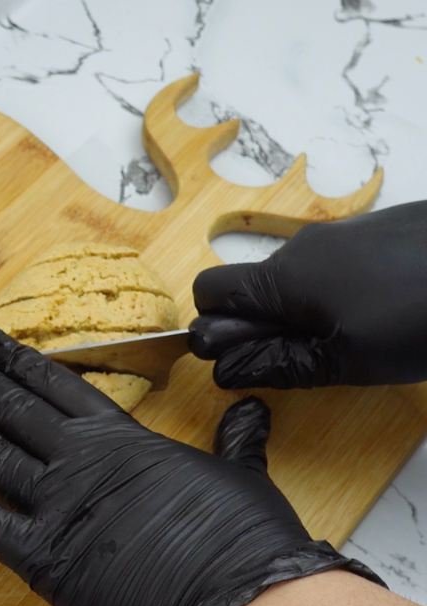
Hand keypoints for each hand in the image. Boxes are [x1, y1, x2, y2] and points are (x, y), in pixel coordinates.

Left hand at [0, 329, 382, 605]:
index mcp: (123, 441)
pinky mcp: (38, 558)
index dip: (21, 362)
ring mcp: (55, 506)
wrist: (242, 601)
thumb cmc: (248, 542)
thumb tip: (249, 411)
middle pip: (13, 407)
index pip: (59, 387)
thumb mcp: (242, 476)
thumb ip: (236, 440)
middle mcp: (79, 462)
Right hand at [189, 200, 426, 388]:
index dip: (217, 328)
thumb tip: (222, 368)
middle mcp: (301, 246)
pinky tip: (394, 309)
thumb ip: (275, 363)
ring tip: (367, 335)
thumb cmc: (419, 317)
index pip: (207, 293)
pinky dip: (348, 290)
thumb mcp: (344, 361)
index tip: (250, 355)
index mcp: (281, 277)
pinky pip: (339, 262)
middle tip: (317, 357)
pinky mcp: (380, 228)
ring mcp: (342, 232)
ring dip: (312, 309)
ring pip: (300, 277)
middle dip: (269, 323)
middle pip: (254, 287)